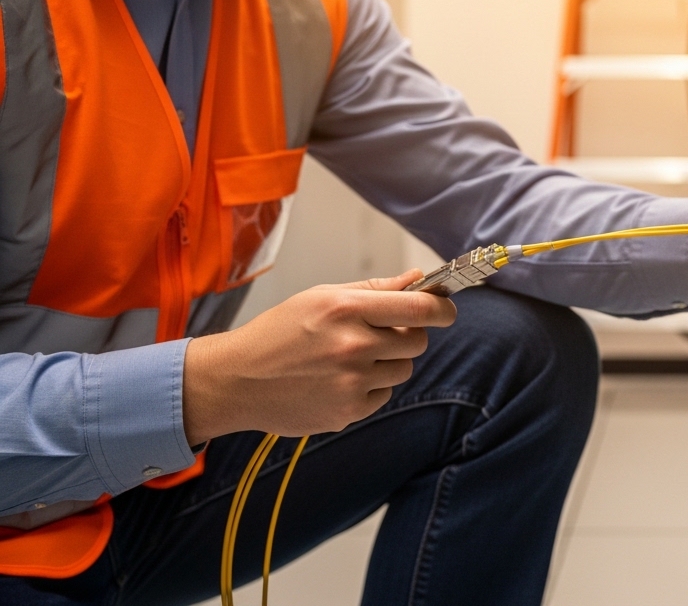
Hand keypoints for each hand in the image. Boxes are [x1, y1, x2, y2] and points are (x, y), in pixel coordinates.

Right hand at [182, 270, 456, 444]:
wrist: (237, 380)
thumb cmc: (279, 332)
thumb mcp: (322, 297)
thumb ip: (375, 290)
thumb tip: (419, 280)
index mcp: (346, 309)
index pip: (420, 309)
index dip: (442, 309)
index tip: (445, 310)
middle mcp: (352, 345)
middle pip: (417, 342)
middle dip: (407, 336)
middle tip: (381, 334)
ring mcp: (351, 382)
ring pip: (403, 369)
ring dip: (388, 362)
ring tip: (351, 358)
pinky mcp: (348, 411)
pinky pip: (383, 394)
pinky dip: (371, 387)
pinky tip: (339, 380)